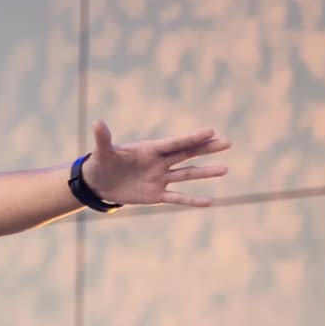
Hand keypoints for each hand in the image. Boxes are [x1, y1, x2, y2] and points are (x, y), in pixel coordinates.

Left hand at [80, 120, 230, 207]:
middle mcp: (159, 162)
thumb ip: (103, 139)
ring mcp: (160, 178)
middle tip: (227, 142)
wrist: (99, 183)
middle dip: (206, 149)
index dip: (192, 138)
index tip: (211, 131)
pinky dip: (192, 200)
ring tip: (225, 169)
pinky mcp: (157, 195)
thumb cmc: (102, 163)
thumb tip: (97, 123)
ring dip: (205, 172)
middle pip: (187, 154)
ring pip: (187, 175)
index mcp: (150, 149)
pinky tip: (210, 202)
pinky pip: (178, 198)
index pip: (175, 143)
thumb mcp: (102, 152)